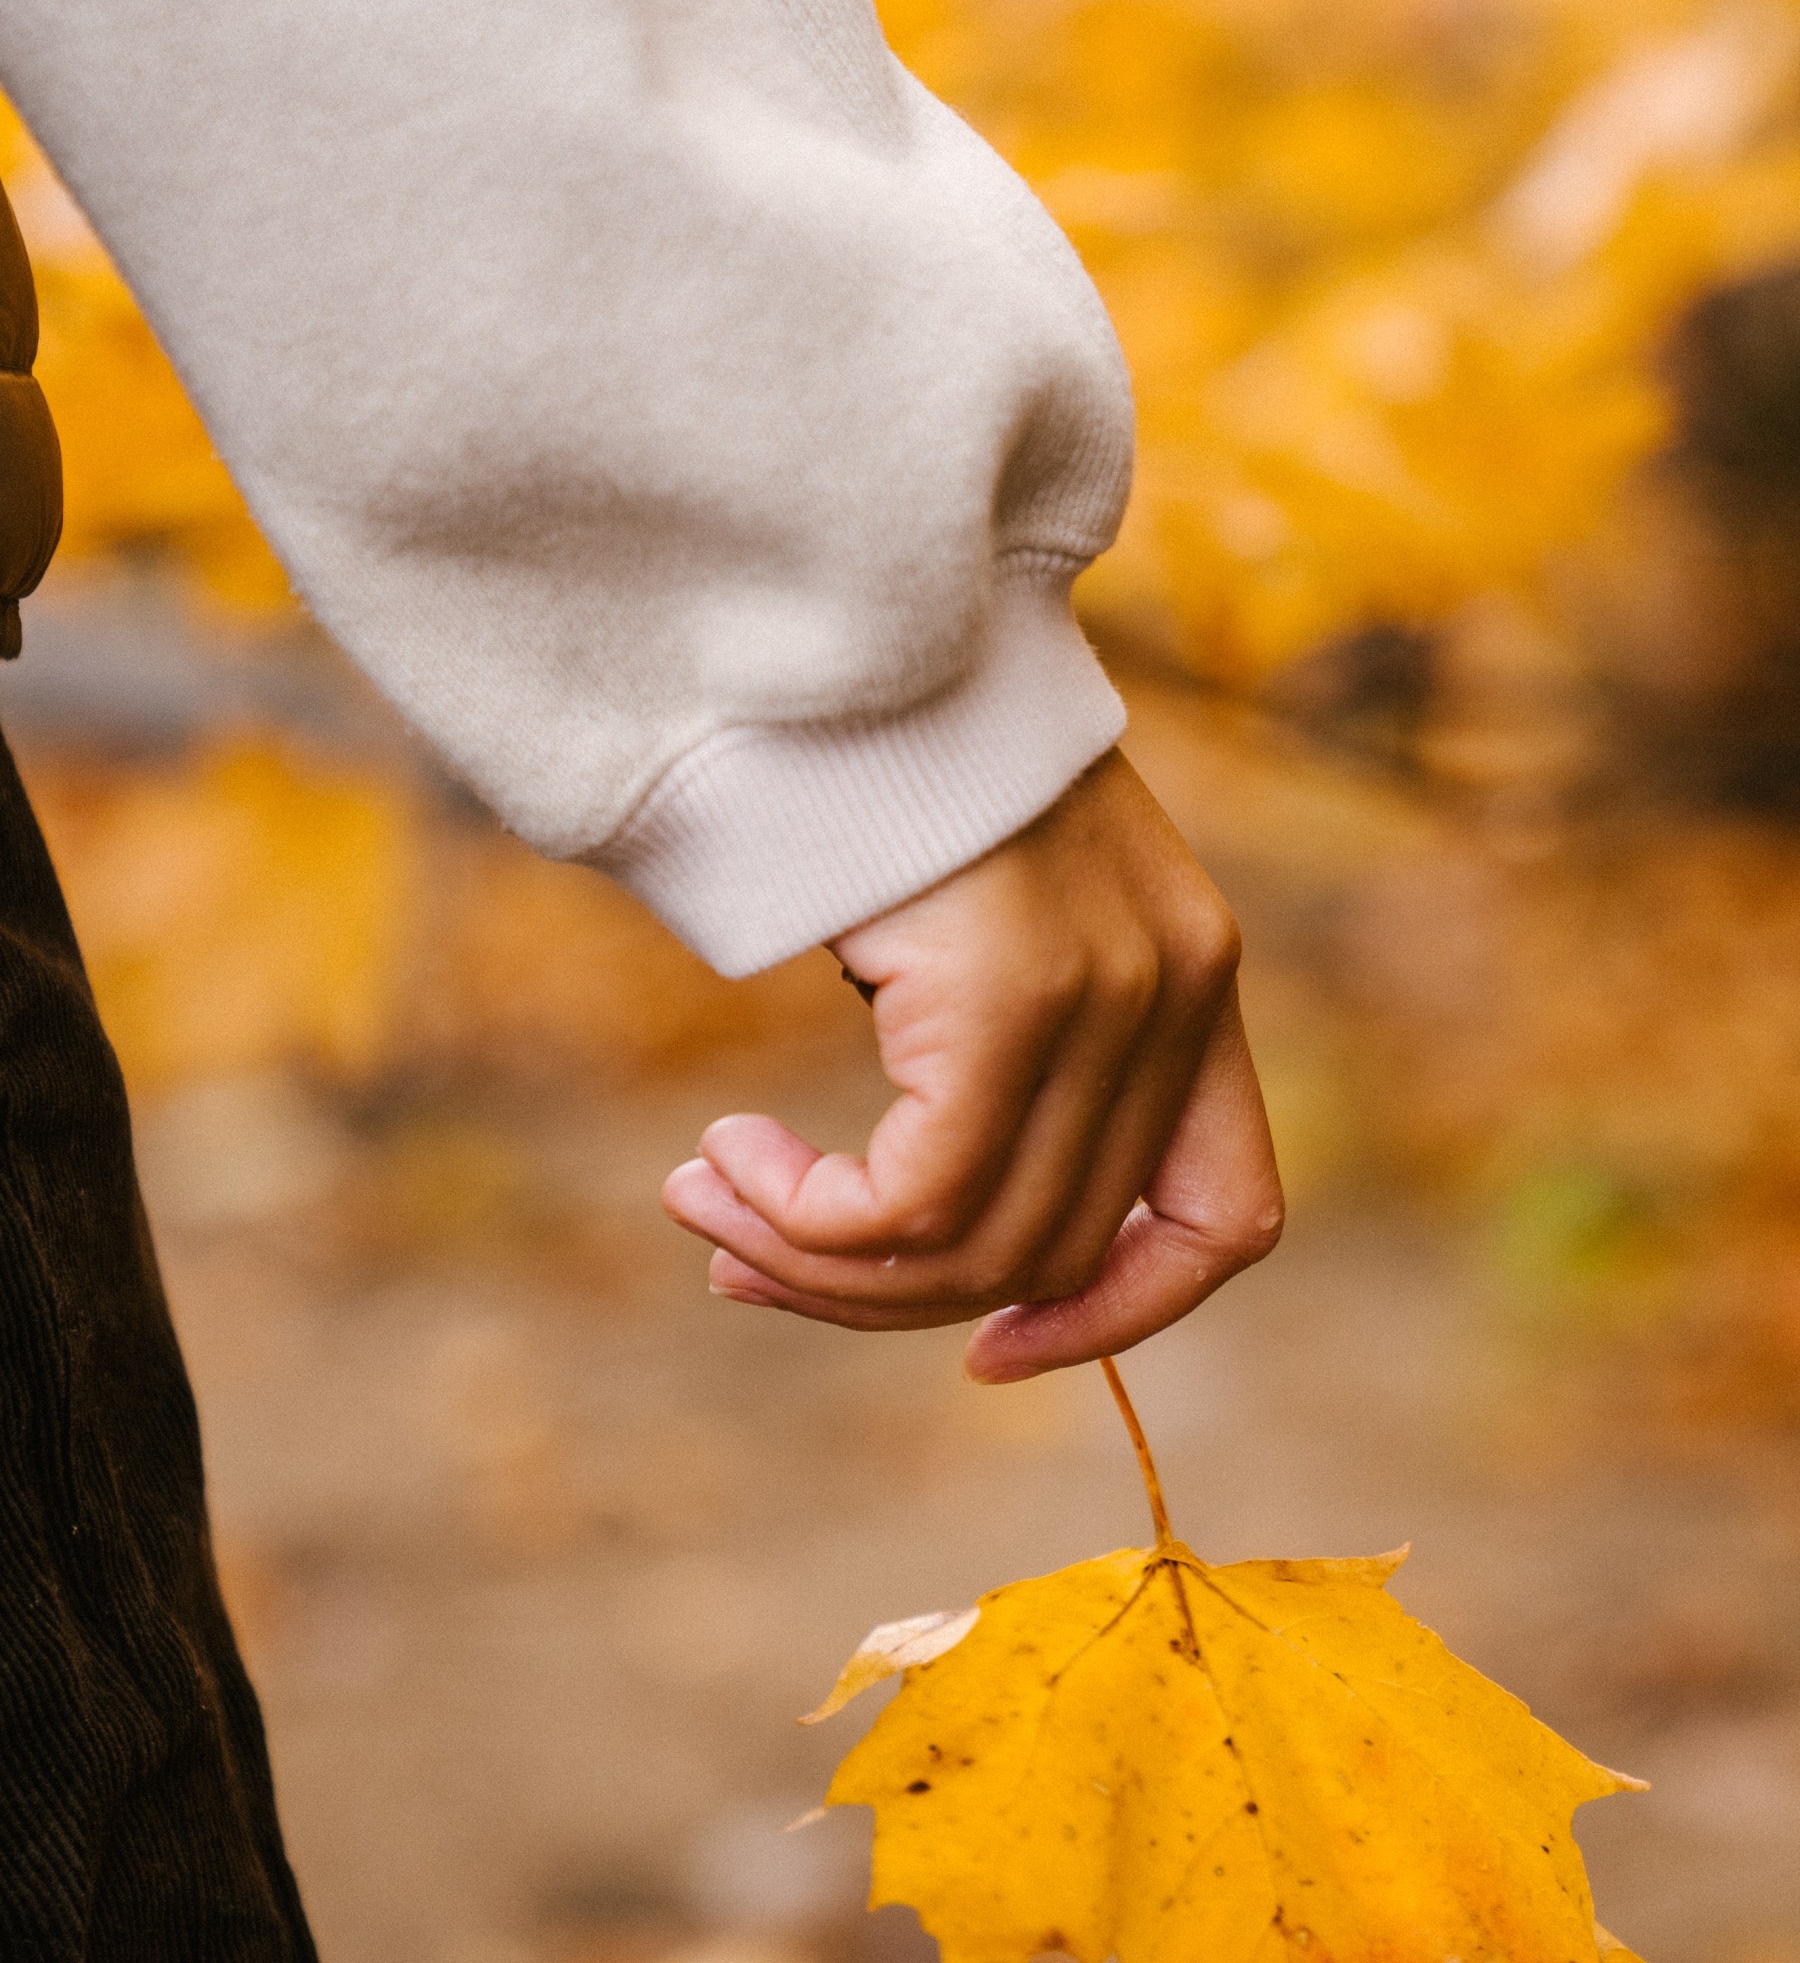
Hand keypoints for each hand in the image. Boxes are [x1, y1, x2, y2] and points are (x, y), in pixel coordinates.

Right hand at [660, 748, 1283, 1379]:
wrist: (842, 612)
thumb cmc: (881, 755)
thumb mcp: (986, 913)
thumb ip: (1003, 1049)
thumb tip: (914, 1222)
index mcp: (1196, 981)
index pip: (1230, 1218)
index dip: (1123, 1316)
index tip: (991, 1350)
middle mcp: (1177, 993)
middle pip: (1052, 1251)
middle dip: (882, 1293)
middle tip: (741, 1258)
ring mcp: (1107, 996)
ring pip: (974, 1247)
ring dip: (818, 1259)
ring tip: (708, 1205)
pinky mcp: (1013, 996)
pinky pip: (915, 1202)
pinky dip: (808, 1218)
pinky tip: (725, 1161)